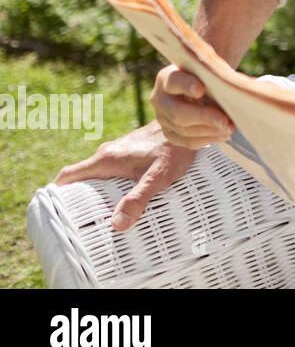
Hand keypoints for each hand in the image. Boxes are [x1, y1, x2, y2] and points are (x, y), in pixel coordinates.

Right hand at [54, 120, 196, 231]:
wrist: (188, 122)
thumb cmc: (173, 149)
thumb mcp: (157, 177)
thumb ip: (138, 198)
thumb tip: (118, 224)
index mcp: (106, 159)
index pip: (69, 174)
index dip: (57, 192)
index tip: (54, 209)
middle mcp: (108, 153)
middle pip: (82, 177)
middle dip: (79, 197)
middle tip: (83, 221)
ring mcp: (119, 150)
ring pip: (99, 173)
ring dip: (98, 190)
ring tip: (104, 213)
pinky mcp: (131, 150)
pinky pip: (113, 169)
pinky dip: (112, 182)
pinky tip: (125, 195)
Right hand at [149, 64, 234, 149]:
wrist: (196, 88)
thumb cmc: (205, 77)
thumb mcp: (208, 71)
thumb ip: (218, 76)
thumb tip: (244, 86)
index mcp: (167, 78)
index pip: (174, 81)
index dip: (187, 85)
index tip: (201, 89)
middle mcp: (160, 99)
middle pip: (178, 112)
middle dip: (204, 118)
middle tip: (225, 121)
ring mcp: (163, 119)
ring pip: (184, 129)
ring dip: (209, 131)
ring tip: (230, 129)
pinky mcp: (170, 133)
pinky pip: (187, 142)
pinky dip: (207, 139)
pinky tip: (223, 135)